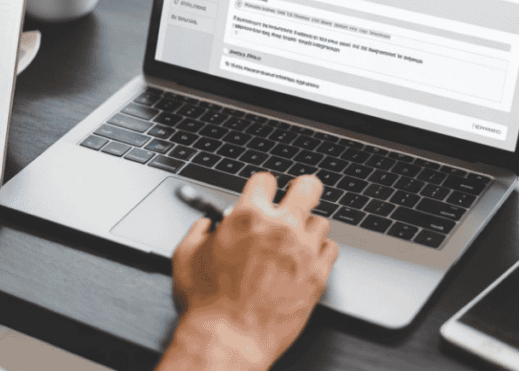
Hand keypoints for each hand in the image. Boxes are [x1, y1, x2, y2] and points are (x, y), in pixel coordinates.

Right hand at [165, 174, 337, 369]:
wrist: (229, 339)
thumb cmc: (207, 303)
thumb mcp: (186, 257)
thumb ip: (198, 232)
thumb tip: (206, 226)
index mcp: (247, 217)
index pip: (266, 179)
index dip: (262, 187)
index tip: (262, 195)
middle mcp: (280, 227)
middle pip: (308, 187)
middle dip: (301, 190)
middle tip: (295, 199)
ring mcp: (303, 250)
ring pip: (320, 221)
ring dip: (307, 227)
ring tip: (294, 240)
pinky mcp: (318, 275)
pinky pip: (331, 249)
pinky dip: (320, 251)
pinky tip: (305, 258)